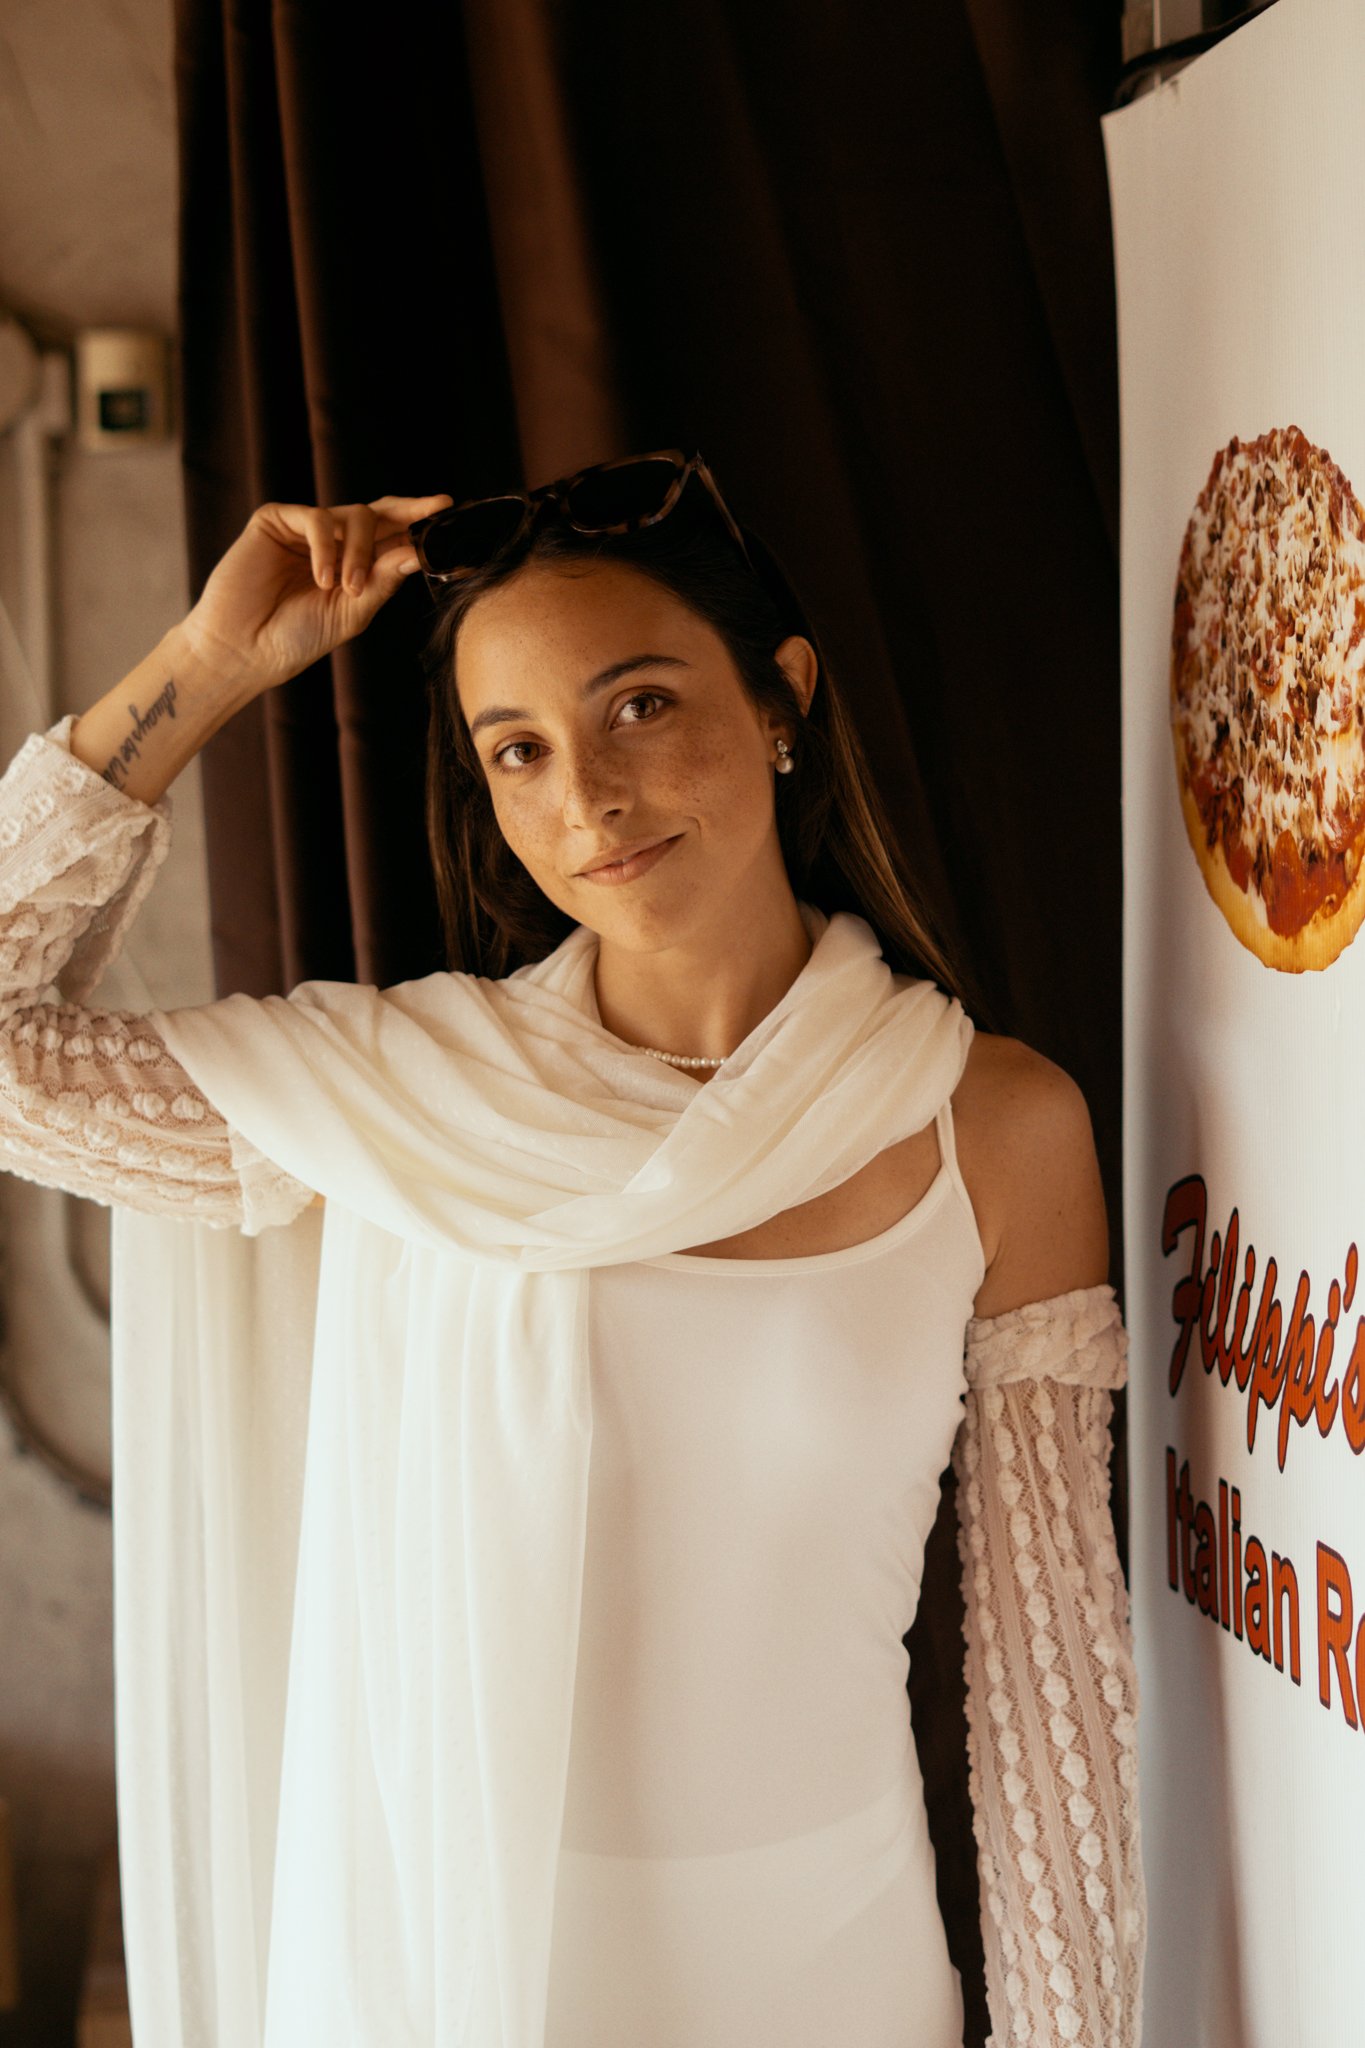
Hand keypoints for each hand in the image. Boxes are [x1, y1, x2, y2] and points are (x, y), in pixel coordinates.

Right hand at [180, 493, 454, 690]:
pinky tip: (322, 578)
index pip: (391, 536)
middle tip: (433, 510)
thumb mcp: (351, 613)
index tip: (449, 510)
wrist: (244, 650)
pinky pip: (316, 517)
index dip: (418, 523)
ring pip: (352, 516)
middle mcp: (331, 543)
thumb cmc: (294, 638)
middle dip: (407, 512)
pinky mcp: (274, 520)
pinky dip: (325, 547)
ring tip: (347, 589)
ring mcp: (303, 529)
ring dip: (358, 552)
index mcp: (352, 565)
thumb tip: (418, 552)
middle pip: (377, 514)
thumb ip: (382, 581)